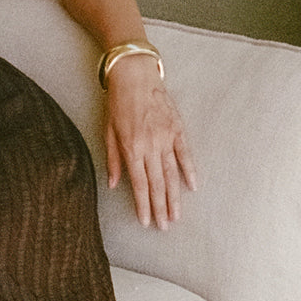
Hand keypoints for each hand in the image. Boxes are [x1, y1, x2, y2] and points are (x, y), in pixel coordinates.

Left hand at [104, 55, 197, 229]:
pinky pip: (185, 153)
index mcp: (132, 147)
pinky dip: (190, 170)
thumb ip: (113, 159)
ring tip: (176, 215)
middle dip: (160, 207)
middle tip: (164, 227)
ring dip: (174, 196)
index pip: (139, 184)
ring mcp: (166, 136)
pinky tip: (192, 186)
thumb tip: (114, 184)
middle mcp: (150, 145)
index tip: (145, 221)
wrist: (134, 73)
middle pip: (158, 183)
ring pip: (172, 173)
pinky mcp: (177, 128)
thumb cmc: (117, 102)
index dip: (143, 205)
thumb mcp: (108, 130)